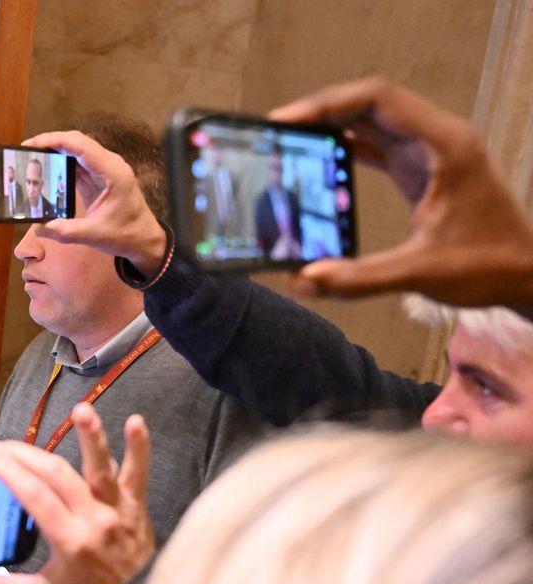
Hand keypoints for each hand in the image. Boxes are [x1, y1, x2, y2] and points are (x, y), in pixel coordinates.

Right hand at [0, 405, 153, 583]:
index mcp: (68, 540)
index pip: (33, 496)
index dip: (8, 472)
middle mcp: (93, 519)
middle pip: (57, 475)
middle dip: (24, 455)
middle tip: (0, 445)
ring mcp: (117, 508)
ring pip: (101, 468)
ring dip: (92, 437)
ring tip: (81, 411)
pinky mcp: (136, 502)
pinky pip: (138, 472)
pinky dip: (139, 448)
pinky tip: (136, 422)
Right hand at [20, 130, 167, 275]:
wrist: (144, 240)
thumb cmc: (126, 235)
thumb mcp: (95, 235)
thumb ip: (66, 231)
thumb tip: (40, 228)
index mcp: (113, 172)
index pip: (80, 146)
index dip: (54, 140)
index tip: (32, 144)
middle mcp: (109, 164)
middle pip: (77, 142)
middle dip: (51, 142)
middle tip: (26, 150)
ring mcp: (105, 169)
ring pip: (77, 150)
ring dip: (55, 150)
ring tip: (32, 157)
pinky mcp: (99, 177)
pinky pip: (78, 163)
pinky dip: (61, 162)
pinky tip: (46, 168)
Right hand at [270, 77, 532, 317]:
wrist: (525, 275)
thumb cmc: (489, 266)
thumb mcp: (420, 273)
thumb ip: (358, 278)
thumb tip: (303, 281)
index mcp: (444, 145)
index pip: (377, 99)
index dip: (327, 104)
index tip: (287, 121)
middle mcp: (438, 139)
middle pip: (369, 103)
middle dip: (321, 111)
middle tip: (277, 130)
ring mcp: (430, 152)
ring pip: (372, 120)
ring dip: (331, 125)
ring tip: (289, 140)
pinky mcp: (422, 170)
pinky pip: (377, 144)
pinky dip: (346, 146)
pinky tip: (317, 157)